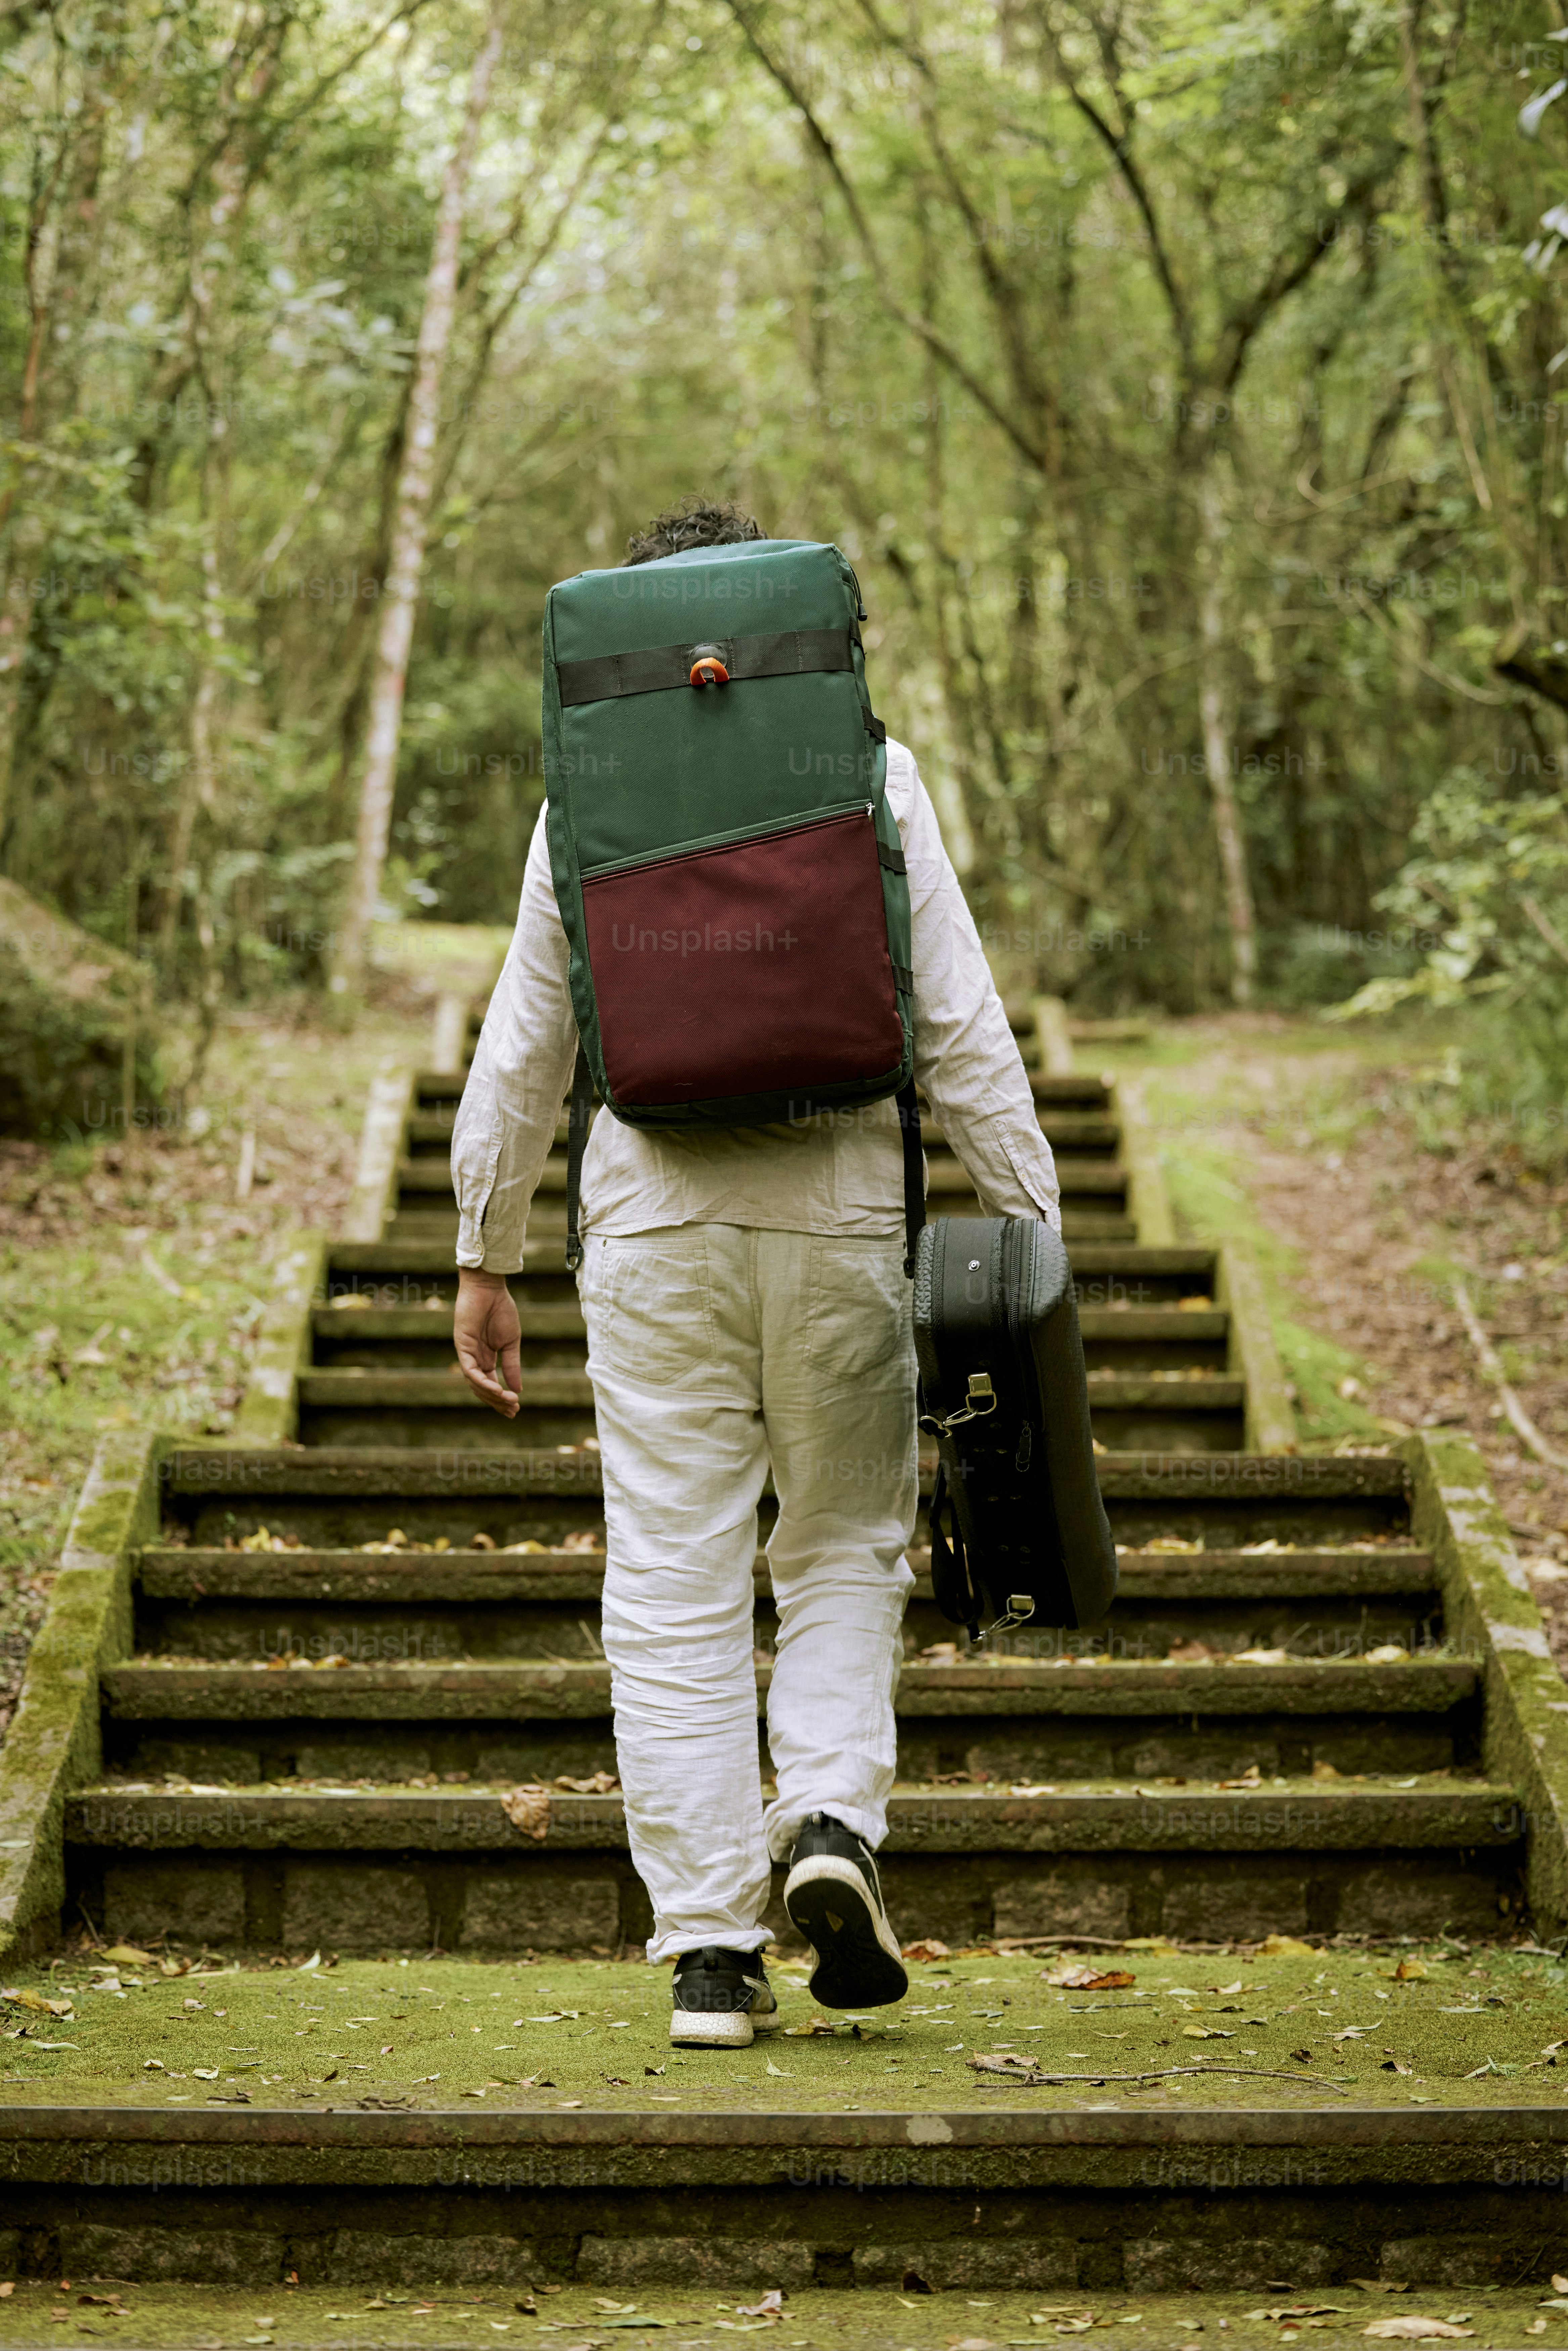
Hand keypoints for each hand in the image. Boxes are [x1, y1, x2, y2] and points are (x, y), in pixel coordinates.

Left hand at [454, 1268, 522, 1416]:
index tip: (516, 1408)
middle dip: (497, 1401)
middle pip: (482, 1388)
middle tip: (513, 1411)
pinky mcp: (462, 1346)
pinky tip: (496, 1389)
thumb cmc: (501, 1310)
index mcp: (486, 1357)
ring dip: (491, 1394)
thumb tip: (517, 1389)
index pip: (491, 1384)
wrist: (489, 1288)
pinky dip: (481, 1381)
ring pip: (475, 1383)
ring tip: (508, 1400)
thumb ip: (512, 1365)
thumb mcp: (511, 1342)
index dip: (502, 1398)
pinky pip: (469, 1370)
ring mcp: (467, 1353)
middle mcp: (474, 1358)